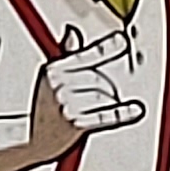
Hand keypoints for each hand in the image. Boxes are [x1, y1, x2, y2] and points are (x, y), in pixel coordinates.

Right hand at [24, 28, 143, 163]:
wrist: (33, 138)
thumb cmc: (46, 106)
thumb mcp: (51, 78)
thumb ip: (68, 56)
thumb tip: (73, 32)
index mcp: (54, 70)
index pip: (87, 55)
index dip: (107, 47)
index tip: (123, 39)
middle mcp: (59, 84)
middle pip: (101, 79)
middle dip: (105, 88)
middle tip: (94, 99)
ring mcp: (67, 103)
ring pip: (107, 96)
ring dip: (108, 103)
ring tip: (91, 111)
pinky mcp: (75, 122)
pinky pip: (107, 114)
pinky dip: (123, 113)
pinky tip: (136, 110)